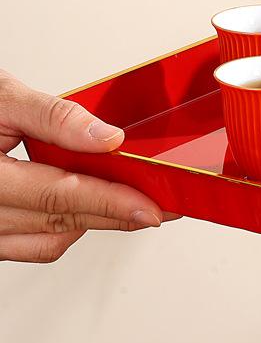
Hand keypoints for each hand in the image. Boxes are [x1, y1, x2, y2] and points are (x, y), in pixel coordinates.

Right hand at [0, 70, 176, 262]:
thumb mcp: (0, 98)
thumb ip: (54, 118)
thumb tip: (107, 138)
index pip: (60, 197)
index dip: (112, 204)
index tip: (153, 208)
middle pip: (60, 223)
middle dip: (116, 216)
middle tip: (162, 207)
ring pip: (45, 241)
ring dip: (90, 225)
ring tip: (131, 206)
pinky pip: (24, 245)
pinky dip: (59, 229)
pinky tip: (84, 207)